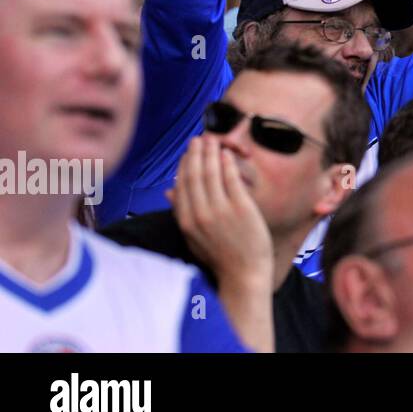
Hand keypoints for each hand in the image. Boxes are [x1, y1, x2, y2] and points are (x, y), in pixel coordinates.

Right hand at [166, 135, 272, 286]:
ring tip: (212, 139)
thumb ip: (181, 212)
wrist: (244, 273)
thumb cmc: (220, 255)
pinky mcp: (241, 208)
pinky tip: (226, 153)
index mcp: (186, 221)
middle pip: (195, 176)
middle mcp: (200, 214)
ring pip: (211, 174)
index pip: (181, 185)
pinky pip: (231, 179)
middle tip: (198, 138)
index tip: (188, 152)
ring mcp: (220, 210)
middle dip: (196, 154)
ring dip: (210, 153)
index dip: (184, 165)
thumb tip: (168, 190)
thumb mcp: (193, 237)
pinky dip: (227, 164)